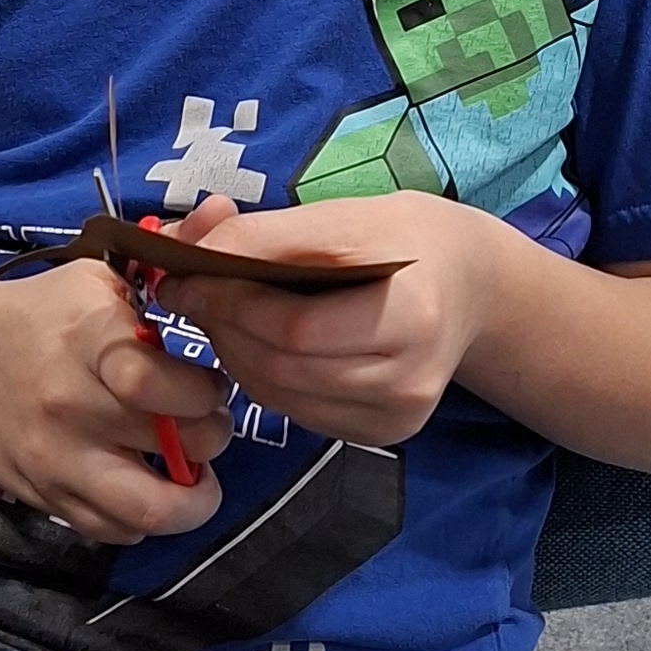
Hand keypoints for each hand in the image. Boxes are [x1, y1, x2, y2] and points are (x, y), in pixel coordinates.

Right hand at [0, 256, 232, 547]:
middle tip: (207, 420)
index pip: (157, 382)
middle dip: (213, 434)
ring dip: (193, 497)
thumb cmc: (39, 313)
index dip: (205, 388)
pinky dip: (146, 518)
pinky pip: (115, 530)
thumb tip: (228, 211)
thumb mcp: (96, 272)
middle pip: (175, 443)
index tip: (210, 380)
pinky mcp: (45, 498)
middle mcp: (70, 404)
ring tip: (197, 474)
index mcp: (88, 339)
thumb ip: (168, 249)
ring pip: (151, 509)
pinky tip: (151, 487)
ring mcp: (56, 459)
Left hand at [154, 191, 495, 450]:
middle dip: (223, 329)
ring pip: (281, 395)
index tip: (183, 276)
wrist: (470, 286)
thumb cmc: (403, 241)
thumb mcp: (344, 217)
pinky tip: (257, 343)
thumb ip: (263, 234)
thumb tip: (180, 247)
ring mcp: (399, 414)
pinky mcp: (385, 433)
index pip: (296, 328)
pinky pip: (299, 412)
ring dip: (233, 354)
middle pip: (283, 367)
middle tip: (189, 293)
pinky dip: (263, 378)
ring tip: (219, 313)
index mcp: (412, 317)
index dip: (231, 304)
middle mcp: (411, 379)